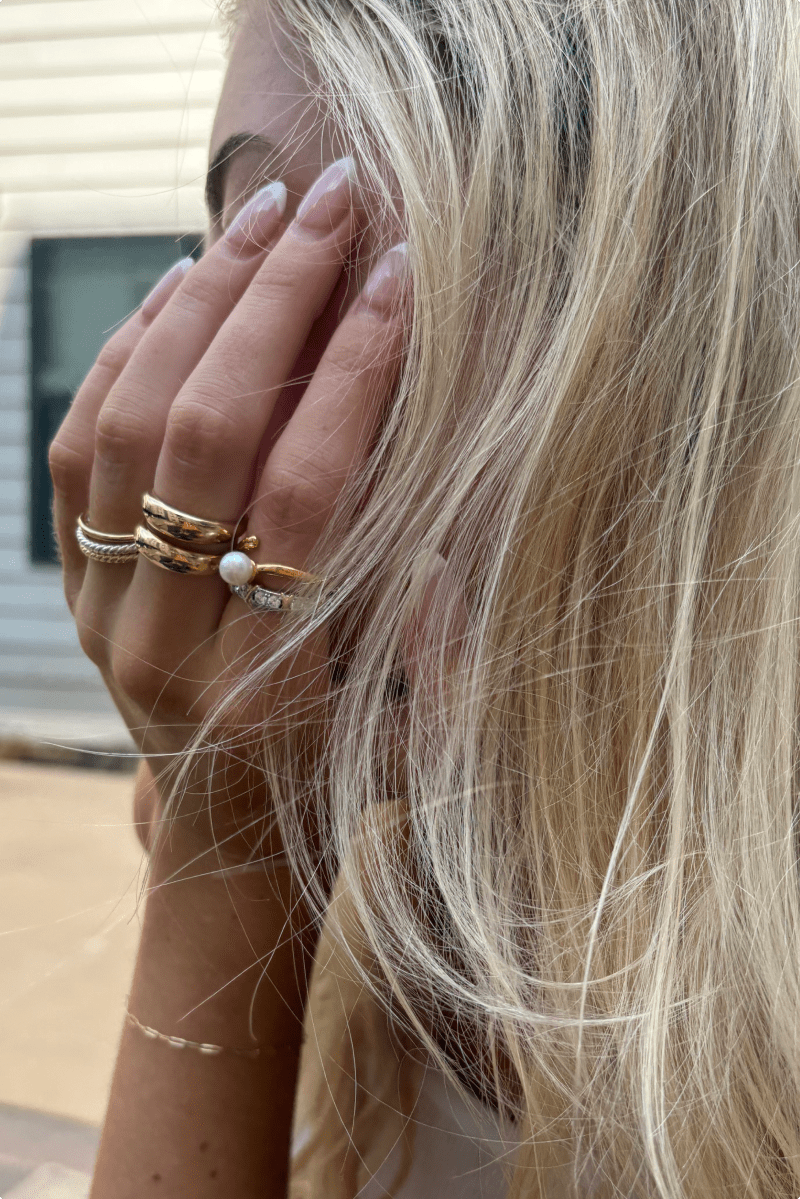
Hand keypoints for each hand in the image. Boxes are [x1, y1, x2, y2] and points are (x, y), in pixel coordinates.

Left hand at [49, 160, 408, 868]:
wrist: (228, 842)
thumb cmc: (335, 783)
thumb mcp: (407, 728)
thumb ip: (429, 623)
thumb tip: (433, 479)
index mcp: (261, 689)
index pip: (305, 492)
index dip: (358, 374)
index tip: (405, 278)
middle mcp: (161, 646)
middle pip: (203, 435)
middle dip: (274, 302)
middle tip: (332, 206)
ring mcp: (101, 613)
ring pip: (125, 426)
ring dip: (198, 306)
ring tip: (263, 222)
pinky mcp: (74, 588)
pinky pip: (75, 450)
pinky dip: (124, 354)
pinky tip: (179, 288)